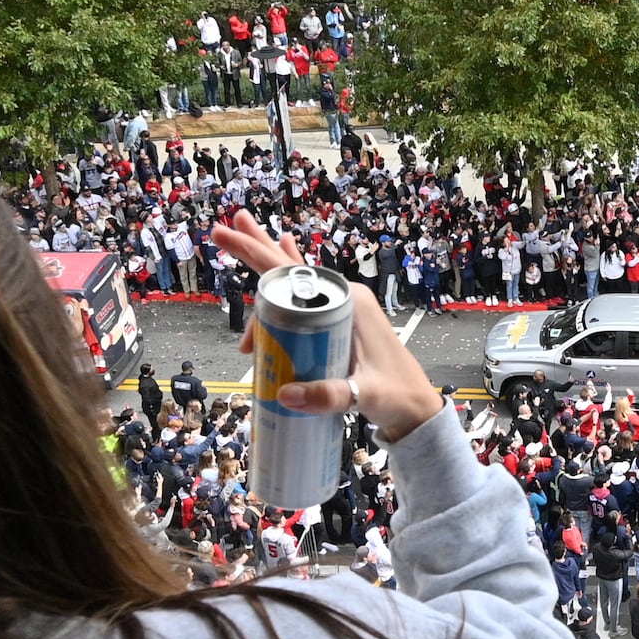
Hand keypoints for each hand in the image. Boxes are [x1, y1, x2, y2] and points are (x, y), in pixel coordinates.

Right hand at [220, 234, 445, 442]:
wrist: (417, 409)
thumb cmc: (396, 396)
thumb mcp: (362, 394)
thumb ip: (328, 396)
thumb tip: (283, 394)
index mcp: (350, 301)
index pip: (292, 274)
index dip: (254, 257)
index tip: (224, 241)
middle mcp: (346, 297)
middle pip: (291, 268)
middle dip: (256, 247)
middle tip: (221, 228)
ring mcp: (344, 309)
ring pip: (297, 280)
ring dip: (269, 262)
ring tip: (242, 230)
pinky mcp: (341, 323)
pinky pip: (307, 298)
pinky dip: (288, 284)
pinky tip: (283, 256)